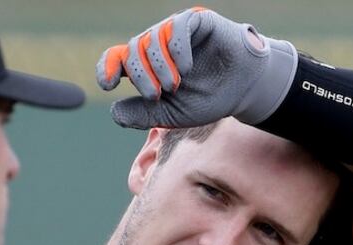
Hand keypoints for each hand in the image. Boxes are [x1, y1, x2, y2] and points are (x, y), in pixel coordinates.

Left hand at [96, 7, 297, 128]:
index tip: (108, 84)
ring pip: (152, 38)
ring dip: (158, 65)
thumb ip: (143, 114)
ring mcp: (176, 30)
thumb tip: (114, 112)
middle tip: (156, 95)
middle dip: (140, 75)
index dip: (108, 68)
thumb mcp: (171, 114)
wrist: (244, 90)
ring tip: (174, 86)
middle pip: (133, 50)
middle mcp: (157, 44)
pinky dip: (177, 49)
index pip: (118, 58)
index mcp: (148, 65)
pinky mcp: (197, 21)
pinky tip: (186, 68)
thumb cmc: (207, 99)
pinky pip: (178, 27)